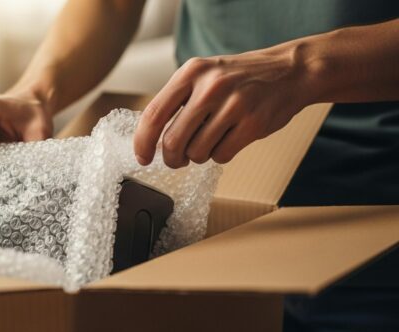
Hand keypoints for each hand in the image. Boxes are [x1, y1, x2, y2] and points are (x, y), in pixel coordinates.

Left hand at [134, 45, 310, 167]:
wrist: (290, 71)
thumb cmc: (238, 79)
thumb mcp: (203, 76)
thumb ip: (177, 101)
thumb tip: (149, 139)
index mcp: (191, 73)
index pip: (153, 114)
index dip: (143, 142)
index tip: (142, 158)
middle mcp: (210, 87)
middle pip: (173, 141)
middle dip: (172, 158)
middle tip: (177, 159)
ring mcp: (234, 105)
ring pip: (197, 152)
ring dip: (199, 156)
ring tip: (210, 140)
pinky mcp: (253, 123)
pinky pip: (221, 156)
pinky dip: (220, 155)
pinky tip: (229, 139)